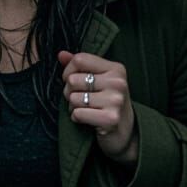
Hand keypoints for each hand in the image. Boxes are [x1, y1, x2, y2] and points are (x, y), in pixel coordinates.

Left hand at [58, 50, 138, 165]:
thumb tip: (61, 54)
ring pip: (73, 98)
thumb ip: (80, 66)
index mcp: (116, 69)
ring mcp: (115, 100)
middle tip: (81, 99)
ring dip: (73, 106)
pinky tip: (87, 119)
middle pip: (73, 79)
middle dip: (69, 92)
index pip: (80, 59)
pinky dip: (76, 118)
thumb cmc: (108, 103)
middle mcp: (118, 82)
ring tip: (86, 109)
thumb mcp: (98, 80)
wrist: (125, 132)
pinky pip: (78, 114)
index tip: (72, 81)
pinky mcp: (110, 118)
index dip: (68, 71)